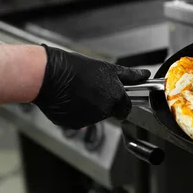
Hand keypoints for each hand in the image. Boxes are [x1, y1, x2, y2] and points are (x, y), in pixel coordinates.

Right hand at [34, 45, 150, 128]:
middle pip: (109, 113)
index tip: (113, 95)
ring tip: (78, 92)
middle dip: (104, 104)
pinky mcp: (72, 124)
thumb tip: (145, 74)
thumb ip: (129, 75)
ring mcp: (88, 120)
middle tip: (92, 90)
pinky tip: (69, 99)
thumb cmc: (76, 69)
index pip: (125, 108)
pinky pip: (78, 121)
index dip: (120, 101)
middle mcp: (104, 112)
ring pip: (94, 117)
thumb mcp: (107, 69)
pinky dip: (75, 113)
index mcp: (115, 98)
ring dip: (89, 108)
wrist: (48, 75)